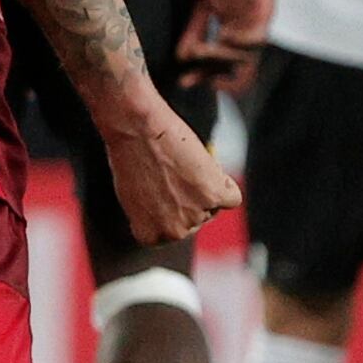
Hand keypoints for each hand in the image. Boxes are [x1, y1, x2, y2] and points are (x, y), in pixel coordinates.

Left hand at [98, 94, 239, 246]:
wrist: (136, 128)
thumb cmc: (129, 153)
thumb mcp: (134, 194)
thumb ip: (155, 211)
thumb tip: (175, 210)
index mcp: (149, 234)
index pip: (174, 230)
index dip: (172, 207)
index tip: (164, 189)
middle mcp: (173, 232)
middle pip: (197, 219)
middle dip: (192, 199)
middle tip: (175, 172)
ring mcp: (195, 215)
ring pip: (215, 206)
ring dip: (207, 187)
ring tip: (183, 164)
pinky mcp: (215, 196)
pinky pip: (232, 197)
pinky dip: (225, 181)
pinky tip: (203, 165)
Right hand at [178, 0, 279, 92]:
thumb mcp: (203, 4)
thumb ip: (194, 29)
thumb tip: (181, 55)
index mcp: (232, 33)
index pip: (222, 65)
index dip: (205, 77)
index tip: (186, 81)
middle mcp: (246, 34)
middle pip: (234, 69)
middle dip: (210, 76)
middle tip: (189, 78)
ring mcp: (256, 25)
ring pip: (243, 58)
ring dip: (219, 59)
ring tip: (201, 52)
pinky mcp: (265, 14)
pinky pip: (254, 39)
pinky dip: (237, 42)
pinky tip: (223, 34)